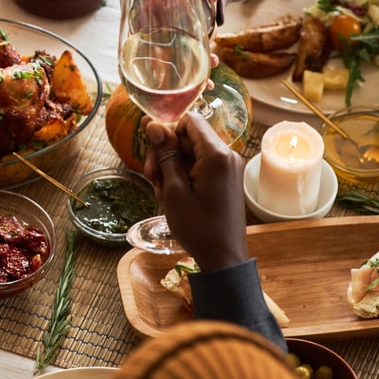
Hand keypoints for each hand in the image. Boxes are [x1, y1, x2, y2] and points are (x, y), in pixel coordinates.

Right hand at [143, 112, 247, 270]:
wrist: (223, 258)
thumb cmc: (198, 226)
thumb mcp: (174, 189)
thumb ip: (165, 154)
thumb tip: (153, 124)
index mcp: (217, 155)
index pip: (189, 121)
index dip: (168, 132)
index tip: (154, 152)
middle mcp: (227, 155)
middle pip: (187, 138)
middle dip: (165, 153)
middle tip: (151, 177)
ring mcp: (228, 168)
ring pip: (190, 153)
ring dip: (171, 167)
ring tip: (161, 192)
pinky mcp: (225, 179)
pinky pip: (199, 165)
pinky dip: (183, 175)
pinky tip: (172, 195)